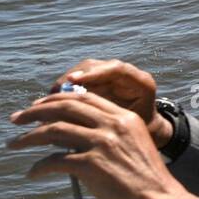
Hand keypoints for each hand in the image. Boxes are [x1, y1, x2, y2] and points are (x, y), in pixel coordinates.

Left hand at [9, 91, 198, 198]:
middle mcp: (114, 125)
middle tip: (17, 119)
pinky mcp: (93, 165)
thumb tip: (69, 138)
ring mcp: (103, 143)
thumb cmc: (147, 182)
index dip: (56, 100)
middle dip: (35, 111)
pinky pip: (54, 161)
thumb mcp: (132, 147)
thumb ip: (108, 136)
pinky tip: (33, 173)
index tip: (38, 106)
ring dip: (28, 137)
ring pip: (54, 130)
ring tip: (14, 144)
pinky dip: (39, 167)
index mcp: (125, 117)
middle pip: (65, 107)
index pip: (84, 98)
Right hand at [52, 59, 170, 148]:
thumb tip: (77, 117)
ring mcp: (111, 76)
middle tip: (55, 91)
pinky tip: (54, 101)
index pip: (117, 69)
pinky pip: (79, 80)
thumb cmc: (143, 132)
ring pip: (84, 72)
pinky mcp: (99, 82)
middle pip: (96, 67)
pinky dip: (66, 90)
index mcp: (141, 83)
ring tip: (51, 97)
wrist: (147, 132)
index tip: (73, 81)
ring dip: (65, 83)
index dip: (94, 73)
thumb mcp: (132, 128)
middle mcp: (126, 75)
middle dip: (73, 78)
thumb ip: (111, 120)